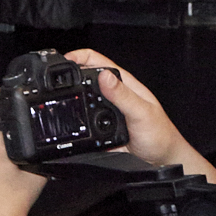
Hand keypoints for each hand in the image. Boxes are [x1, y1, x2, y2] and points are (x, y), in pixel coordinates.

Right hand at [62, 49, 215, 181]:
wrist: (162, 158)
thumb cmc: (160, 134)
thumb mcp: (142, 113)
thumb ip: (123, 95)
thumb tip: (104, 76)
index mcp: (123, 83)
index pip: (95, 60)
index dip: (77, 56)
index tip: (63, 62)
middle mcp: (112, 93)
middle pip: (83, 77)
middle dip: (67, 76)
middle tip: (54, 81)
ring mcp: (104, 109)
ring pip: (80, 97)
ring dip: (69, 97)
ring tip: (58, 98)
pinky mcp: (98, 125)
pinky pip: (81, 117)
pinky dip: (72, 116)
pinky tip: (69, 119)